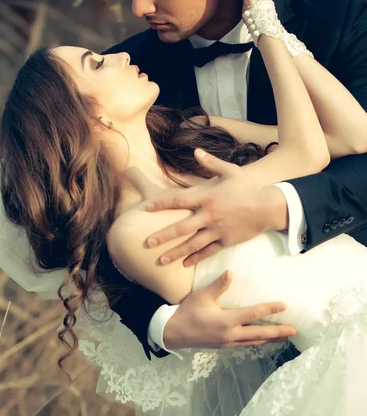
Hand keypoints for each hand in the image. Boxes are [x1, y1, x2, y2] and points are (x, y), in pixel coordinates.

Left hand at [146, 149, 287, 266]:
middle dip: (162, 236)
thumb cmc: (248, 187)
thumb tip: (195, 151)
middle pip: (180, 228)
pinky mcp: (225, 241)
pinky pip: (207, 252)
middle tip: (147, 243)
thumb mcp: (230, 171)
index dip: (161, 204)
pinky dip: (196, 258)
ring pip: (192, 244)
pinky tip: (185, 264)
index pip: (178, 201)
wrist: (269, 207)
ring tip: (161, 260)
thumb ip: (211, 163)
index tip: (147, 208)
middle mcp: (208, 215)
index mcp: (206, 197)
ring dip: (175, 253)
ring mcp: (216, 230)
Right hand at [163, 270, 296, 349]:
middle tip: (294, 331)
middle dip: (278, 332)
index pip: (254, 314)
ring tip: (283, 337)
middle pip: (260, 334)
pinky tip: (260, 340)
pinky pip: (245, 344)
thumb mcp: (202, 296)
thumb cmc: (188, 312)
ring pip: (254, 341)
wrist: (173, 333)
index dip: (270, 309)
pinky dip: (256, 341)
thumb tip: (231, 272)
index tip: (284, 306)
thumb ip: (218, 285)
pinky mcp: (224, 345)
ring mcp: (228, 342)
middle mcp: (231, 334)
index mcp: (227, 321)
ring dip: (270, 339)